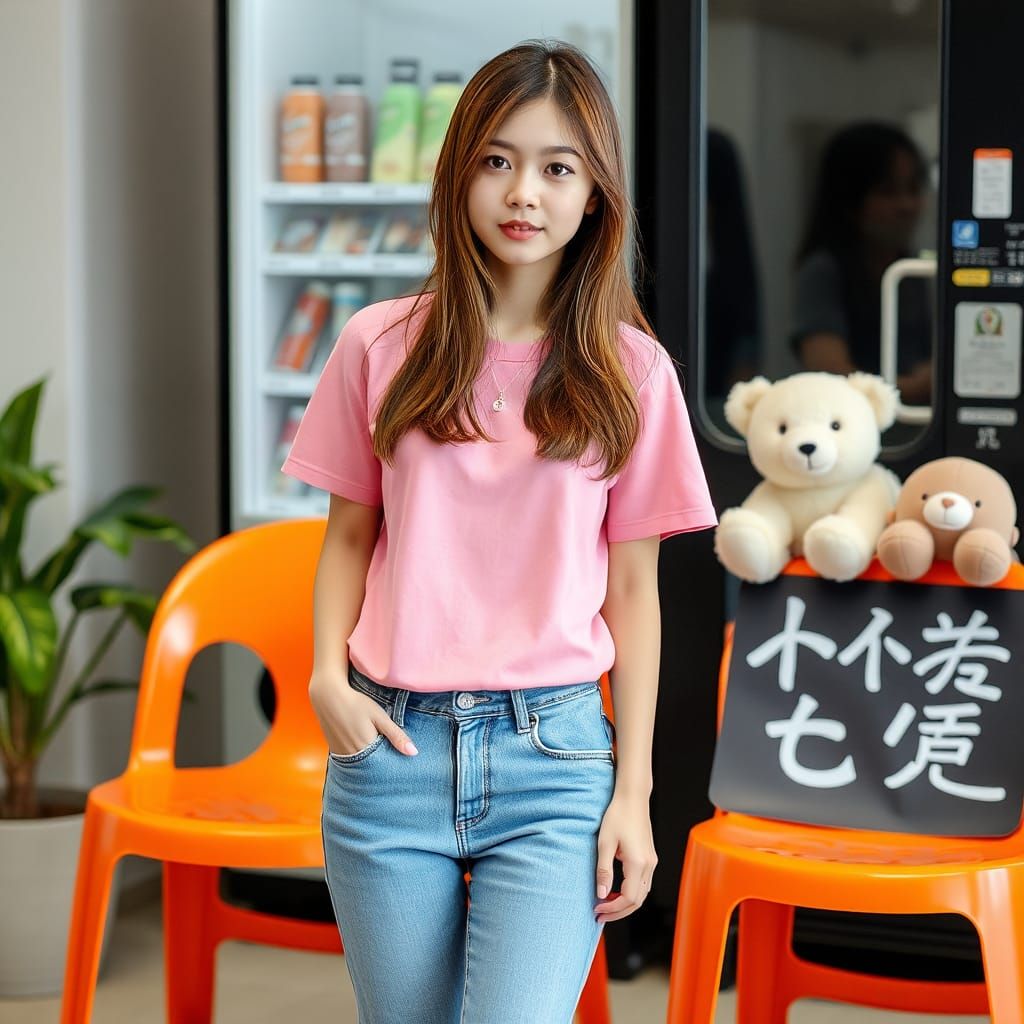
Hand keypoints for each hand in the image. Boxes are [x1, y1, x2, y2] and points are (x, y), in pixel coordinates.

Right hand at [308, 668, 417, 756]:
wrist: (328, 696)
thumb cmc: (356, 703)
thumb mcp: (379, 717)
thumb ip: (396, 735)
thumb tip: (414, 753)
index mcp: (367, 748)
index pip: (386, 765)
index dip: (394, 762)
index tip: (403, 761)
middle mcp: (353, 756)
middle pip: (373, 767)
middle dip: (383, 764)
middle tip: (391, 754)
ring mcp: (342, 755)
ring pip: (362, 765)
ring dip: (371, 761)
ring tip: (378, 750)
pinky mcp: (335, 751)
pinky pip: (351, 760)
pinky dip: (360, 757)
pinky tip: (364, 746)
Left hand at [593, 793, 657, 922]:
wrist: (633, 798)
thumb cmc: (617, 816)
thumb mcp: (604, 842)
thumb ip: (603, 870)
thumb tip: (601, 895)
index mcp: (638, 863)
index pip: (628, 898)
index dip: (613, 908)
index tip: (597, 909)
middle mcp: (649, 865)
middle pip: (637, 901)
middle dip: (619, 911)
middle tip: (599, 914)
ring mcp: (652, 861)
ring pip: (642, 894)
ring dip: (625, 903)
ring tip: (606, 904)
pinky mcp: (650, 857)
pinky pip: (643, 883)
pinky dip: (631, 892)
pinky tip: (616, 890)